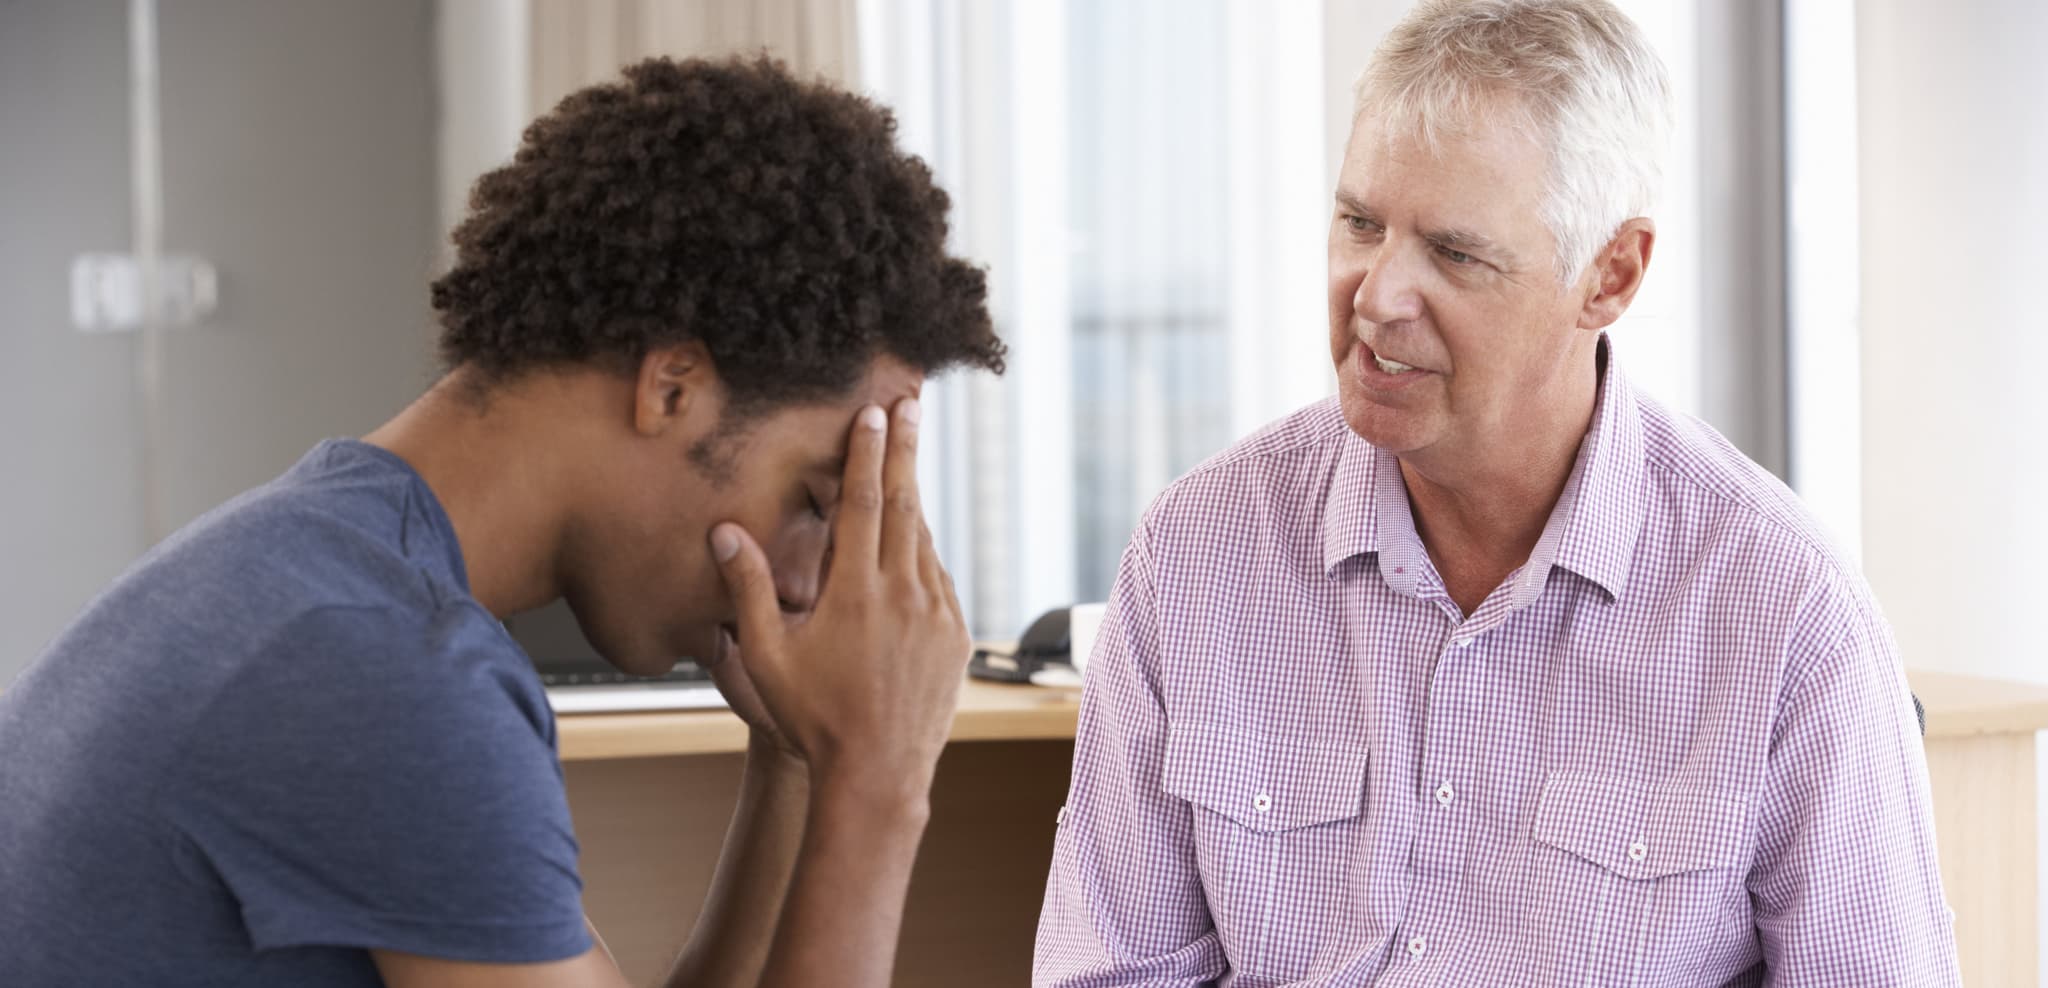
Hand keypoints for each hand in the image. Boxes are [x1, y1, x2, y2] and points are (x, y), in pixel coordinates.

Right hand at [708, 399, 968, 797]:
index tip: (876, 414)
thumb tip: (725, 532)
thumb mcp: (767, 655)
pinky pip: (939, 581)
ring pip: (924, 542)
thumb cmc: (813, 719)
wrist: (878, 776)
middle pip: (905, 505)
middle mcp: (904, 594)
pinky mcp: (956, 638)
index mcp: (855, 591)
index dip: (868, 453)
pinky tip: (912, 548)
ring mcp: (937, 615)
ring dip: (913, 502)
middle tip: (910, 406)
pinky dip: (924, 556)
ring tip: (904, 471)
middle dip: (905, 453)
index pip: (863, 503)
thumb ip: (748, 589)